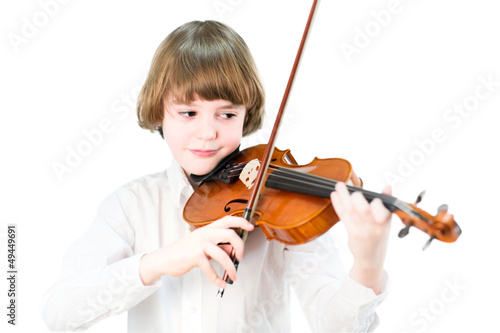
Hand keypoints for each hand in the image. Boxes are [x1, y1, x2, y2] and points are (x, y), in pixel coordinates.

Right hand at [139, 216, 253, 287]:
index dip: (241, 222)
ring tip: (233, 275)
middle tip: (240, 257)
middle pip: (230, 234)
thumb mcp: (202, 245)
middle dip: (240, 247)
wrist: (165, 259)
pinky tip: (221, 282)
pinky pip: (211, 269)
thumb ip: (218, 245)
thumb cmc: (184, 251)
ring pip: (223, 254)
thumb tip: (233, 250)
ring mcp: (200, 244)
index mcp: (208, 229)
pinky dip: (218, 279)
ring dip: (231, 267)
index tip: (250, 227)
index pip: (228, 220)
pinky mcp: (195, 256)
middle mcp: (205, 233)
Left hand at [330, 182, 391, 293]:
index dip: (375, 202)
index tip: (367, 193)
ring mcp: (362, 230)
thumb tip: (388, 186)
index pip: (380, 209)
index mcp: (385, 221)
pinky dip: (338, 204)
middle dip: (356, 197)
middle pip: (363, 209)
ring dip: (344, 196)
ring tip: (339, 185)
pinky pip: (343, 216)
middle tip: (350, 189)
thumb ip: (385, 203)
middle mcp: (374, 226)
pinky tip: (334, 195)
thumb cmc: (378, 237)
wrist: (371, 258)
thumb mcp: (386, 221)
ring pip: (351, 210)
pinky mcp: (352, 233)